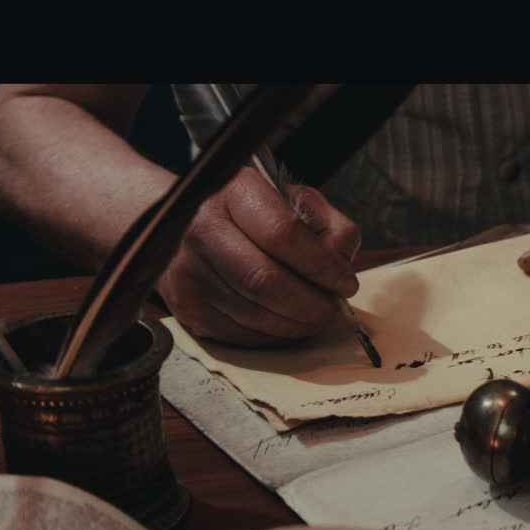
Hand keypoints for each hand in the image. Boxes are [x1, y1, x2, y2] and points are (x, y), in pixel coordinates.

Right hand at [156, 168, 361, 346]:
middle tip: (333, 307)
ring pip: (254, 313)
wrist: (183, 224)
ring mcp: (188, 272)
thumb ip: (330, 226)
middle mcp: (201, 229)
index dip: (323, 265)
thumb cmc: (255, 215)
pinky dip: (275, 336)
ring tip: (315, 316)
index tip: (346, 282)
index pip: (283, 233)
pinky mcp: (186, 308)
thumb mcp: (296, 202)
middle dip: (312, 303)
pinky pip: (240, 334)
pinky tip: (289, 324)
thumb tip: (341, 264)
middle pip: (266, 281)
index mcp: (233, 192)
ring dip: (297, 324)